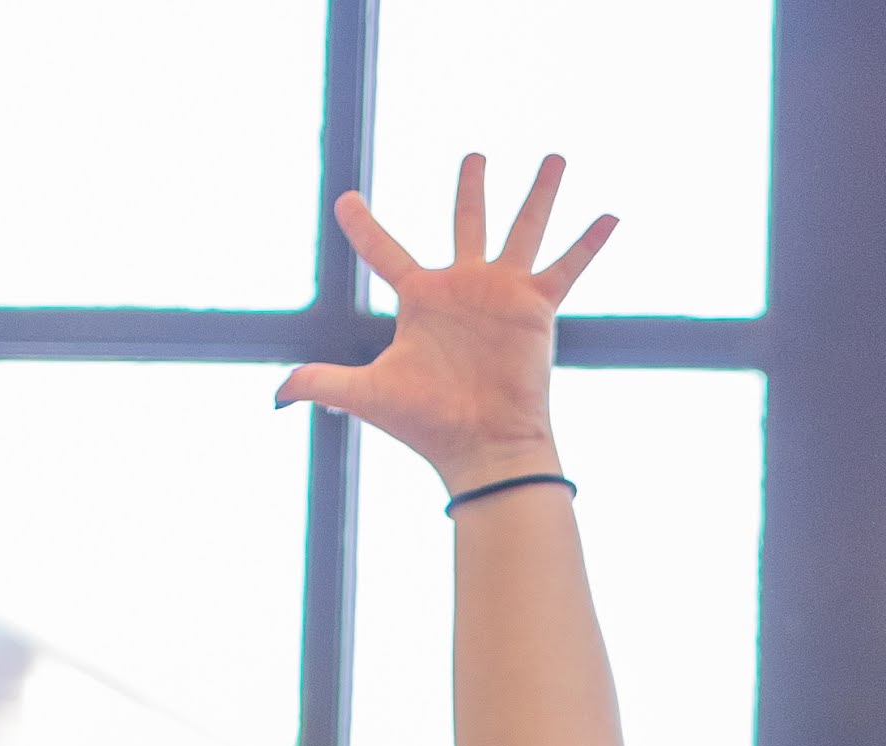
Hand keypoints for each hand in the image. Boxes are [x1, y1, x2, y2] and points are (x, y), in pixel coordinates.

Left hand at [277, 152, 617, 495]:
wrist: (482, 449)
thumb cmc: (427, 425)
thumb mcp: (365, 393)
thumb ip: (320, 382)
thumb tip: (274, 394)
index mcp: (421, 299)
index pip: (383, 249)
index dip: (361, 224)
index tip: (346, 201)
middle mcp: (464, 288)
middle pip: (466, 221)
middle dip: (471, 187)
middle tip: (474, 156)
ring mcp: (503, 294)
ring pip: (523, 228)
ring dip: (539, 192)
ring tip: (555, 157)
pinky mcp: (536, 308)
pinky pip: (568, 266)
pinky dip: (590, 242)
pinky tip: (611, 215)